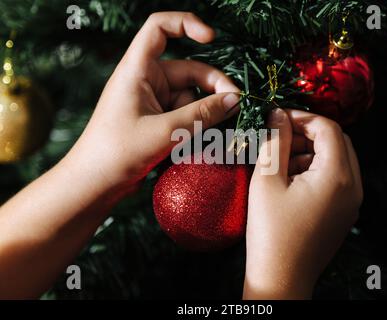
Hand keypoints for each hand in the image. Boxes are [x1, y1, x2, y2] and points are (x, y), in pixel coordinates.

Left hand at [64, 11, 239, 193]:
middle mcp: (146, 80)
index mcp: (138, 69)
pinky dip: (196, 126)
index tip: (211, 38)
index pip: (160, 28)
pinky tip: (200, 142)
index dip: (186, 24)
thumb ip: (202, 114)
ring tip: (211, 135)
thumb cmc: (119, 152)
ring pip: (191, 97)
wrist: (94, 184)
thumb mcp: (166, 132)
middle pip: (189, 70)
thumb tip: (235, 100)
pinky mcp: (158, 121)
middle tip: (237, 106)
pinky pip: (185, 114)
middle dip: (214, 86)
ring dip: (205, 113)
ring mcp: (153, 102)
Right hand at [244, 109, 362, 299]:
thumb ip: (275, 142)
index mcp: (337, 176)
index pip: (328, 128)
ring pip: (337, 160)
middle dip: (308, 133)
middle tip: (279, 136)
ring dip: (311, 151)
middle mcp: (353, 187)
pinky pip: (336, 179)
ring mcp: (352, 202)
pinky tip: (290, 178)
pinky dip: (316, 169)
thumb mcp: (267, 181)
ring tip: (281, 159)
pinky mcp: (344, 213)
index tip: (278, 118)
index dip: (302, 117)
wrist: (281, 278)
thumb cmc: (271, 231)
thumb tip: (278, 114)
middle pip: (337, 142)